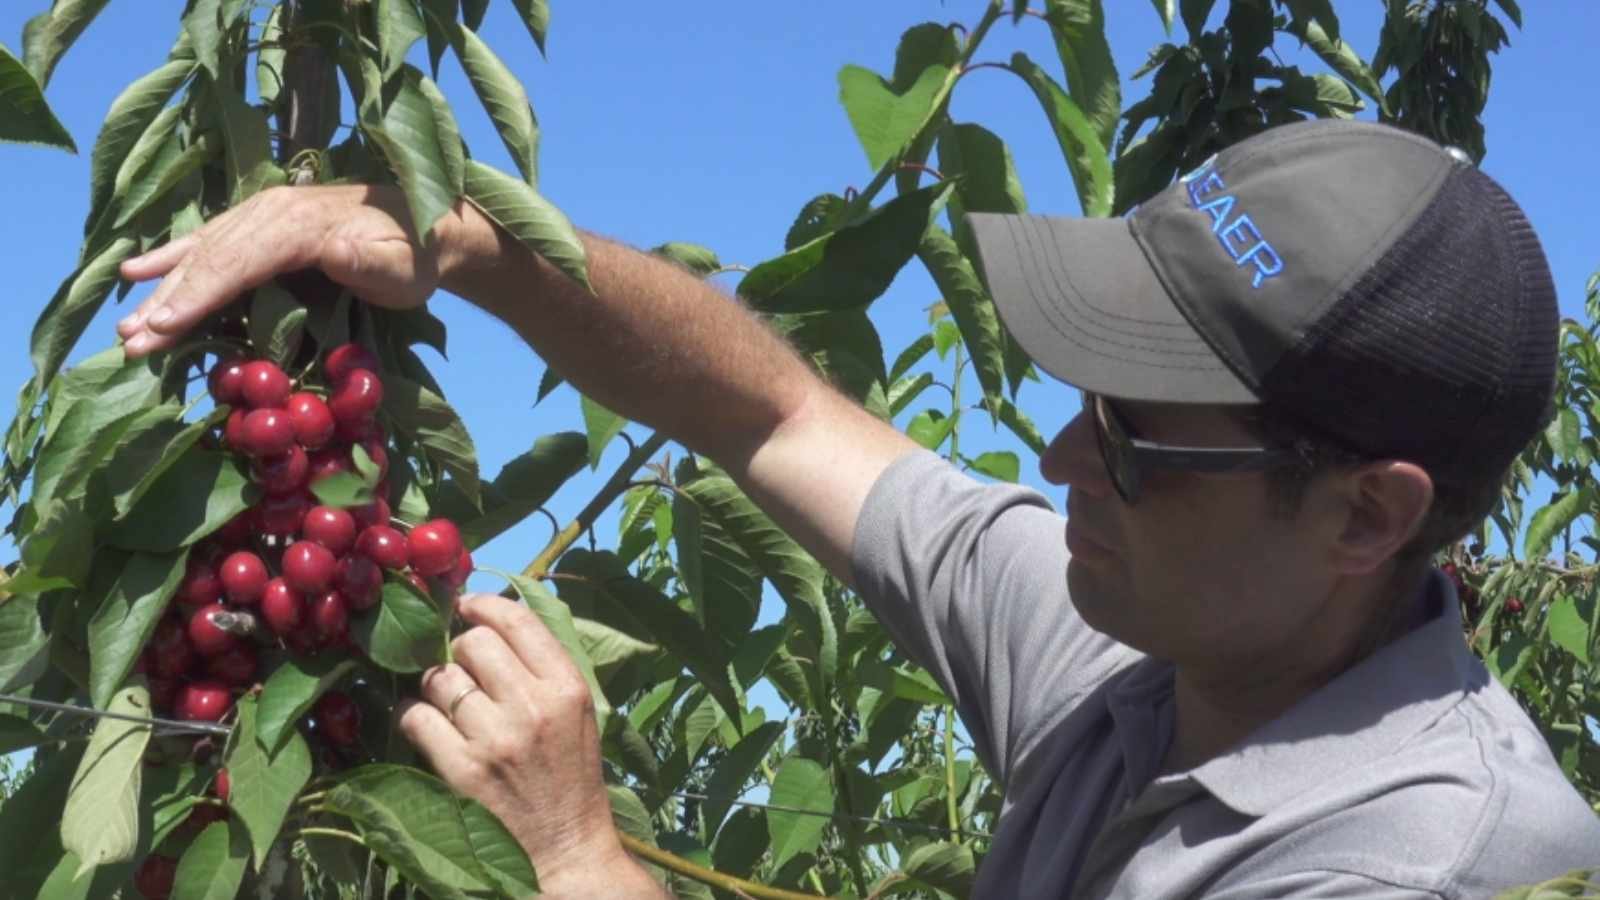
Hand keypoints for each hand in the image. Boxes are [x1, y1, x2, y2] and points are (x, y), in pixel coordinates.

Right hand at [116, 184, 450, 357]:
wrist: (427, 229)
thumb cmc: (413, 255)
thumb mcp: (401, 264)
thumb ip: (368, 260)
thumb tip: (335, 250)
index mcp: (298, 222)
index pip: (239, 260)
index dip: (200, 295)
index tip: (166, 328)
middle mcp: (270, 212)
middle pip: (210, 260)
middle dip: (168, 303)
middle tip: (131, 343)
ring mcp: (261, 217)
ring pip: (200, 254)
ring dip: (161, 291)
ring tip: (125, 329)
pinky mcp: (260, 230)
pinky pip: (207, 244)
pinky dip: (170, 260)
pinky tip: (133, 274)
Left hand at [399, 593, 652, 895]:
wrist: (564, 849)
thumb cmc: (571, 777)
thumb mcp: (579, 714)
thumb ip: (546, 668)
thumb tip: (498, 616)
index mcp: (567, 687)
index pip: (518, 621)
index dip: (484, 605)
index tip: (467, 606)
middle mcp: (532, 707)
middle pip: (472, 643)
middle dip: (459, 650)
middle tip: (463, 668)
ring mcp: (494, 739)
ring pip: (440, 678)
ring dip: (436, 685)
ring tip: (449, 703)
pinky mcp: (461, 770)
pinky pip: (417, 717)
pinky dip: (413, 715)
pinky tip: (425, 723)